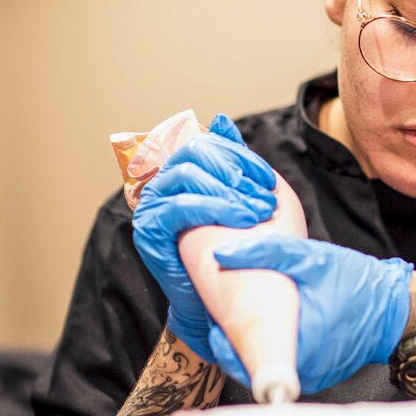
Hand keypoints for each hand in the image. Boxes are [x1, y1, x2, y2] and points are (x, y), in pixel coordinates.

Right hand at [132, 114, 276, 361]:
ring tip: (258, 212)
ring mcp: (151, 205)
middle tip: (265, 197)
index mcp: (181, 170)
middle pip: (194, 152)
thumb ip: (229, 159)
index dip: (240, 156)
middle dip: (235, 171)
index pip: (207, 143)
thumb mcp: (239, 196)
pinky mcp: (148, 230)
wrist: (219, 295)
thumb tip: (221, 120)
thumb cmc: (233, 245)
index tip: (268, 180)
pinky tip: (241, 221)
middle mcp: (161, 182)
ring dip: (229, 191)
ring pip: (186, 175)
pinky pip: (179, 206)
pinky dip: (214, 208)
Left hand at [212, 236, 411, 394]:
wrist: (394, 308)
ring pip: (270, 370)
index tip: (215, 328)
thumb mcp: (312, 259)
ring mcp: (314, 377)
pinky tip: (270, 334)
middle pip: (254, 367)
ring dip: (254, 352)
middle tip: (224, 321)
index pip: (248, 358)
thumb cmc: (356, 283)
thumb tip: (221, 256)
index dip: (225, 347)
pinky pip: (288, 370)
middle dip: (235, 346)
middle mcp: (306, 368)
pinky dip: (277, 354)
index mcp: (301, 343)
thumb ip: (267, 252)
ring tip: (242, 326)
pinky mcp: (321, 377)